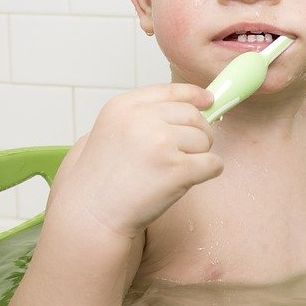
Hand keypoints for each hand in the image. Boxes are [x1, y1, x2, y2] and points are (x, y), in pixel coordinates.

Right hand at [57, 83, 221, 236]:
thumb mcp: (113, 131)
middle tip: (184, 153)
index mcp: (123, 107)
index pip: (171, 91)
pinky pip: (213, 163)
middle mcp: (141, 119)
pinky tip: (188, 181)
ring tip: (172, 171)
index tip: (208, 101)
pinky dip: (209, 172)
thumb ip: (146, 114)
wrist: (92, 213)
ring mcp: (159, 142)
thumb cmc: (104, 178)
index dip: (194, 96)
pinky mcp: (176, 169)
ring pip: (205, 139)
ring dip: (199, 156)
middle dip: (198, 133)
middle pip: (194, 116)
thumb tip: (198, 103)